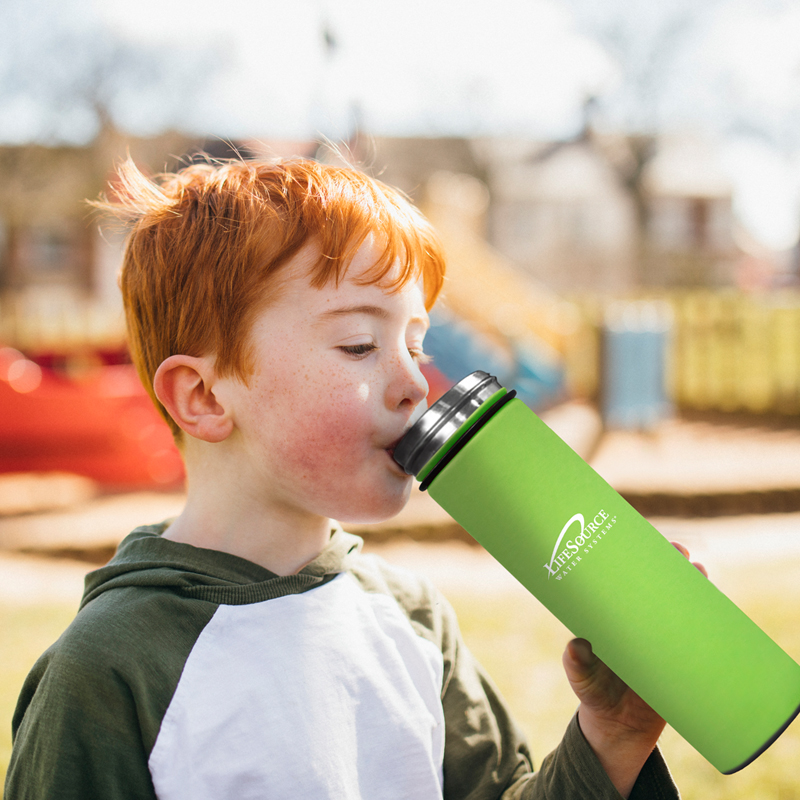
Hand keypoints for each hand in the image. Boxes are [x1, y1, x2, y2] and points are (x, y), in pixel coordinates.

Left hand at [561, 541, 706, 796]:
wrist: (618, 726)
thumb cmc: (594, 692)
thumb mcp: (582, 677)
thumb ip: (577, 663)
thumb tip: (576, 645)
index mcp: (612, 615)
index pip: (623, 578)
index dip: (633, 558)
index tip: (643, 542)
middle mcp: (637, 619)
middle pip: (655, 583)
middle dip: (669, 563)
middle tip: (680, 552)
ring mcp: (659, 634)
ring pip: (678, 602)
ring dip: (692, 585)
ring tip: (700, 572)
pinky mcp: (678, 655)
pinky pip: (695, 631)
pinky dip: (706, 618)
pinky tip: (718, 608)